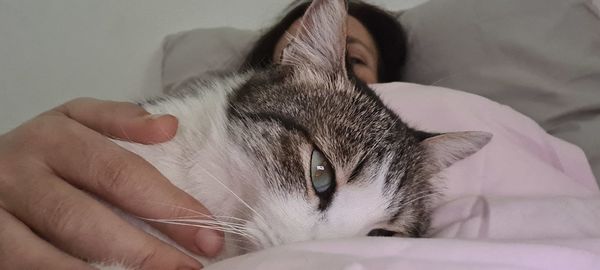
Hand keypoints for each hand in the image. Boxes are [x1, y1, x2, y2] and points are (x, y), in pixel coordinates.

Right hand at [0, 98, 222, 269]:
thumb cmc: (44, 151)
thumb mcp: (76, 120)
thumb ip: (121, 119)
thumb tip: (169, 126)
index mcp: (53, 138)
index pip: (120, 174)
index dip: (167, 205)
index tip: (208, 230)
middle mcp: (20, 176)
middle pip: (88, 220)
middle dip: (145, 251)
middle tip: (190, 268)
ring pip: (52, 257)